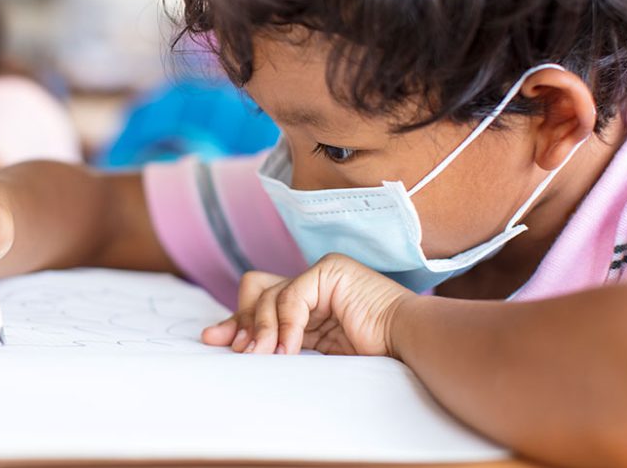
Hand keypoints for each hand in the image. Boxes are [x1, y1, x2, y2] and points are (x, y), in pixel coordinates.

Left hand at [201, 254, 414, 356]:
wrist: (410, 345)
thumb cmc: (373, 355)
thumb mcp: (314, 351)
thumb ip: (282, 342)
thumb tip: (237, 346)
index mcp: (310, 303)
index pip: (260, 300)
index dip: (237, 320)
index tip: (216, 341)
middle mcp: (312, 283)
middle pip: (256, 290)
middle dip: (242, 320)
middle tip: (240, 350)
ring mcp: (321, 273)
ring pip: (269, 294)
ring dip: (263, 331)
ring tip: (265, 357)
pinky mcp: (329, 270)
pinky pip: (291, 297)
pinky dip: (286, 326)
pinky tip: (290, 349)